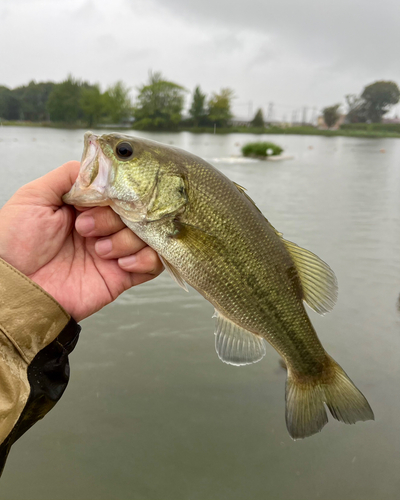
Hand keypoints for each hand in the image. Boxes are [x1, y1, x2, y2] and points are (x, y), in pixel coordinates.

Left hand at [0, 161, 162, 321]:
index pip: (119, 190)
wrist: (17, 289)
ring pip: (148, 235)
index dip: (116, 192)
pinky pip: (155, 263)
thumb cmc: (15, 243)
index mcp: (86, 207)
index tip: (99, 200)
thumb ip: (69, 176)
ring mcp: (115, 251)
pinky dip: (145, 259)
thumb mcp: (35, 197)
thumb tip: (100, 163)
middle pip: (137, 211)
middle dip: (114, 218)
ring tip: (98, 251)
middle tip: (85, 229)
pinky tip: (120, 263)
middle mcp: (104, 227)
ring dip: (127, 240)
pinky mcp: (122, 276)